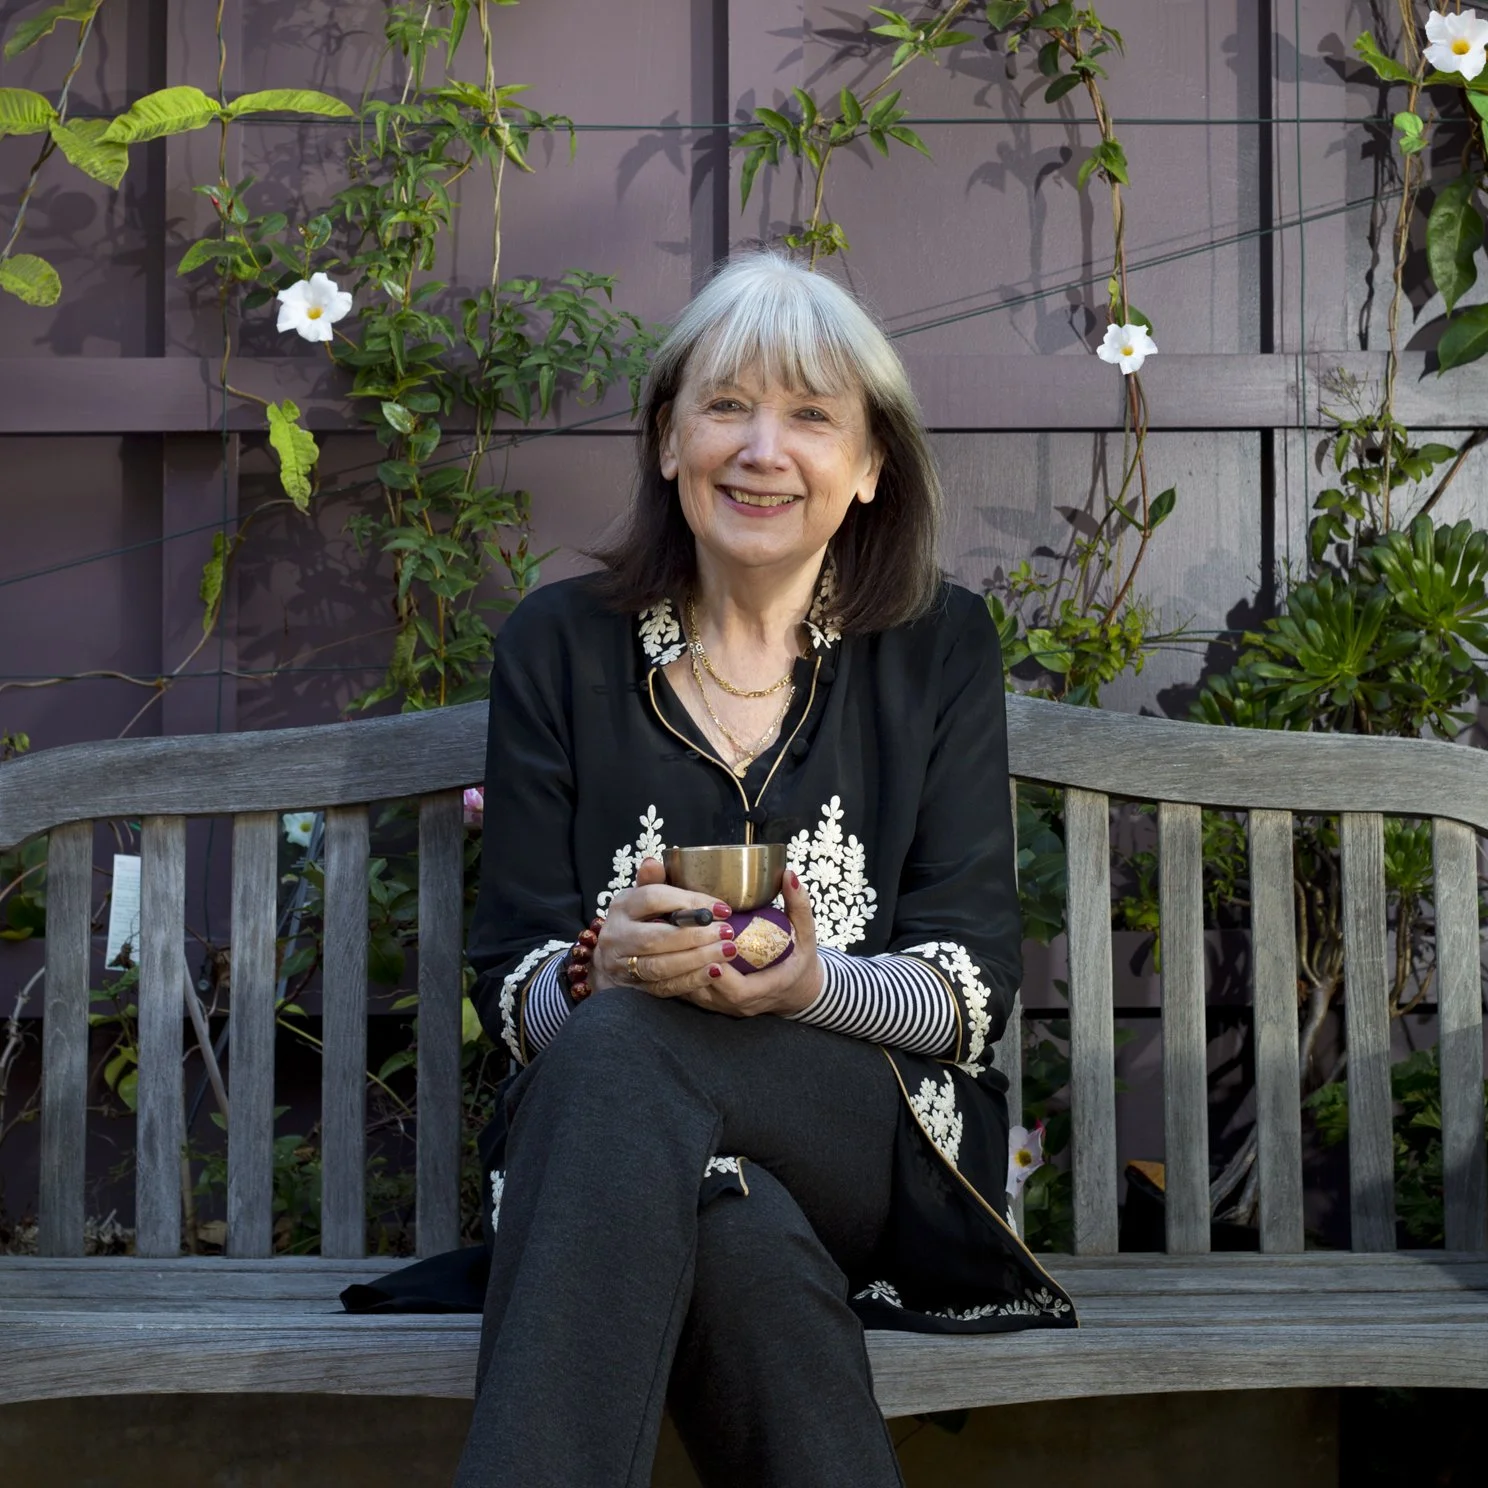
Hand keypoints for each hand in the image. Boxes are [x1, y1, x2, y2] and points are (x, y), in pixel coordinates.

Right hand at [592, 857, 734, 996]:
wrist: (611, 957)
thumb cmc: (637, 919)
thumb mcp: (642, 895)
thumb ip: (653, 880)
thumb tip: (653, 862)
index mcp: (622, 905)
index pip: (653, 899)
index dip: (689, 902)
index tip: (721, 908)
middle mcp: (617, 935)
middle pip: (656, 937)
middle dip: (695, 936)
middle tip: (727, 932)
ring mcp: (622, 965)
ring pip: (660, 965)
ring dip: (697, 959)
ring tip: (727, 951)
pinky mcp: (633, 988)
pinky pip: (664, 987)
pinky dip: (691, 980)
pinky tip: (714, 971)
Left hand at [680, 869, 823, 1018]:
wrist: (797, 990)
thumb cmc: (800, 959)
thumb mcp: (806, 933)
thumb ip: (800, 905)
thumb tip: (788, 875)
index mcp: (767, 989)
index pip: (738, 990)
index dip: (719, 971)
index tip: (710, 943)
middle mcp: (741, 1005)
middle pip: (708, 992)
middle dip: (691, 964)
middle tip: (680, 932)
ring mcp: (724, 1007)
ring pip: (693, 993)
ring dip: (678, 967)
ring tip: (669, 936)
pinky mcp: (712, 1003)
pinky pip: (688, 992)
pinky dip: (676, 971)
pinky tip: (668, 948)